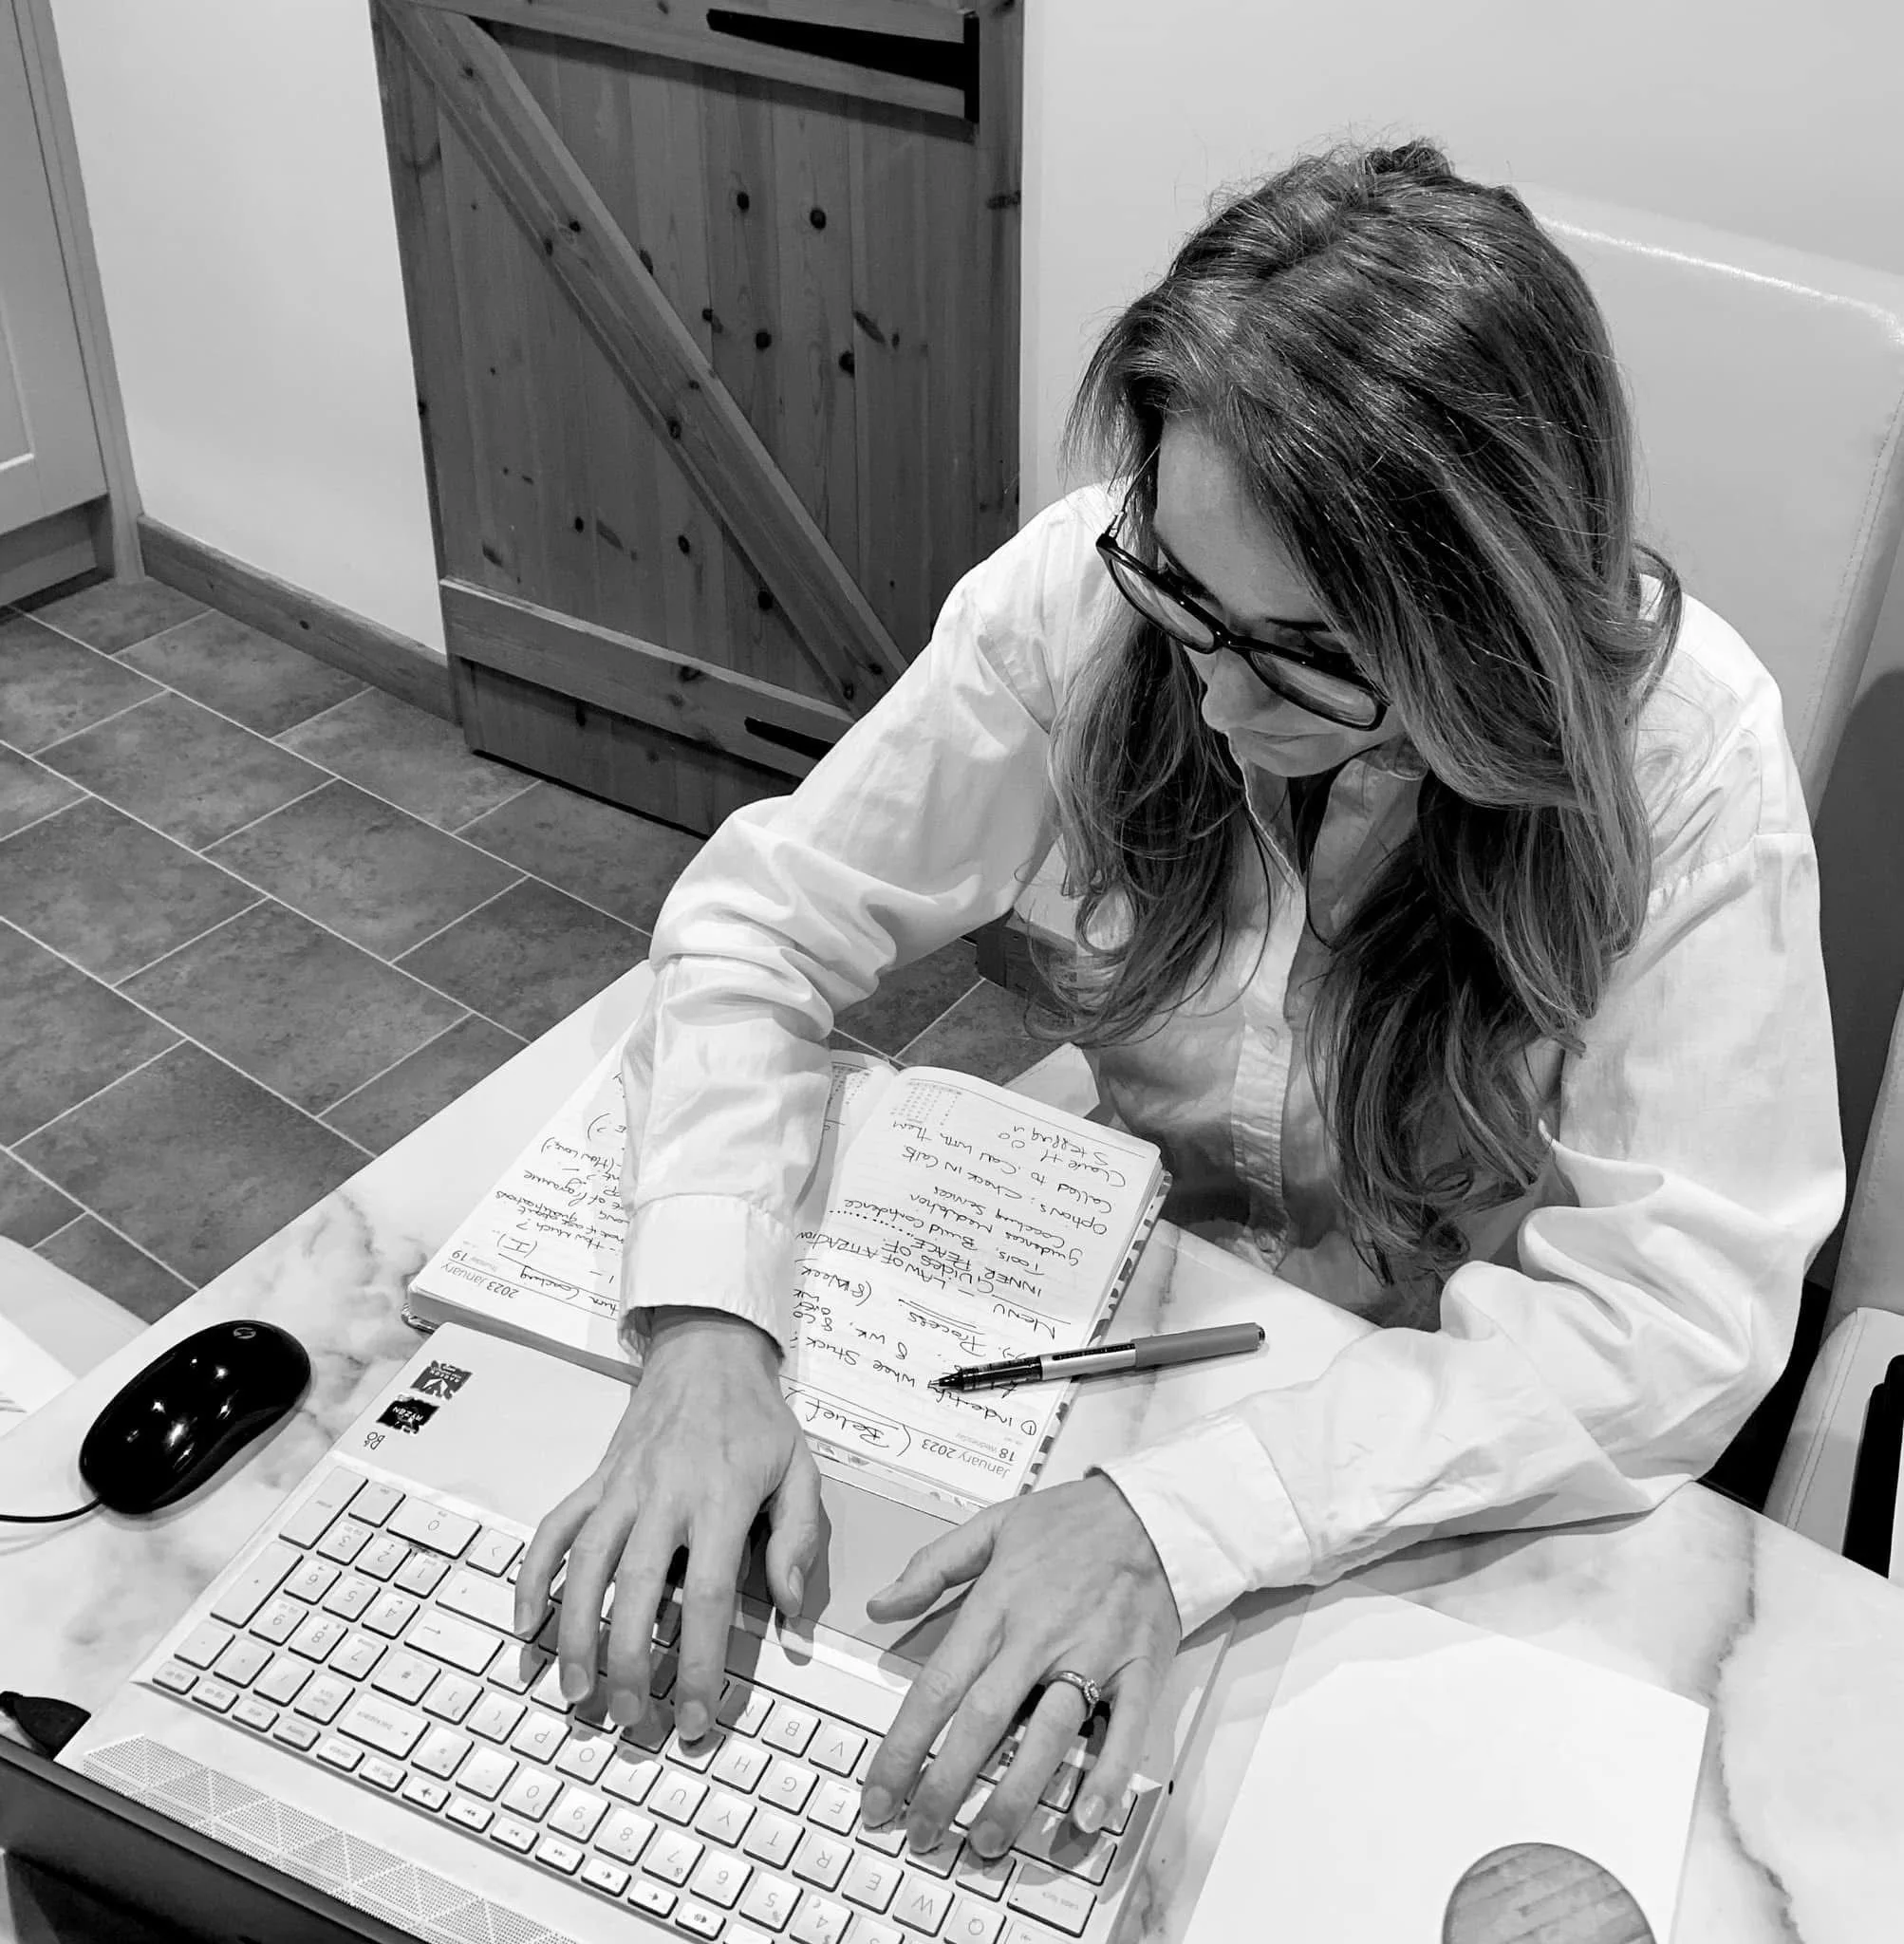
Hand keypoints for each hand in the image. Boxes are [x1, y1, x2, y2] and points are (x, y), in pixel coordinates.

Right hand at [514, 1308, 821, 1738]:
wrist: (708, 1349)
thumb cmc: (756, 1416)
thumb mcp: (800, 1468)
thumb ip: (798, 1538)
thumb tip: (787, 1607)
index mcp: (719, 1497)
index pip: (703, 1596)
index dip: (699, 1663)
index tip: (697, 1715)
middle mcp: (662, 1494)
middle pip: (634, 1590)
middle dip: (629, 1663)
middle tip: (631, 1719)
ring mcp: (620, 1486)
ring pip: (583, 1566)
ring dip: (573, 1634)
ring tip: (576, 1691)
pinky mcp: (594, 1479)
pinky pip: (553, 1530)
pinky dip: (532, 1576)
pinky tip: (525, 1626)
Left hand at [861, 1475, 1181, 1857]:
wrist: (1154, 1511)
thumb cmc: (1071, 1520)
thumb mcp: (992, 1524)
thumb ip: (932, 1566)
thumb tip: (880, 1605)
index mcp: (998, 1605)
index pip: (938, 1687)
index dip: (904, 1747)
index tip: (879, 1794)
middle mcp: (1039, 1637)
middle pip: (983, 1722)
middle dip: (946, 1786)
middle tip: (920, 1836)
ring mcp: (1093, 1657)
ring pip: (1047, 1736)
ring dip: (1016, 1797)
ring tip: (987, 1844)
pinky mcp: (1139, 1671)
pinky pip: (1124, 1733)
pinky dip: (1106, 1778)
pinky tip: (1085, 1818)